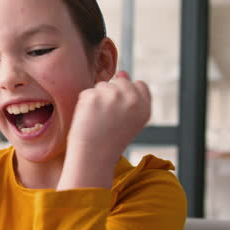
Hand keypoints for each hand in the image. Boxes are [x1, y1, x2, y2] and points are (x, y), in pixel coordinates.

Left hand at [59, 71, 150, 189]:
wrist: (93, 157)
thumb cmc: (110, 140)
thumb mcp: (129, 119)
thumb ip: (130, 96)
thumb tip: (122, 72)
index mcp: (145, 107)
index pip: (140, 85)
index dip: (128, 96)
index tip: (120, 111)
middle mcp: (132, 99)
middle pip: (120, 82)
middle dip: (111, 96)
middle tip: (107, 118)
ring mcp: (113, 96)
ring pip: (102, 85)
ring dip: (97, 99)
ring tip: (98, 120)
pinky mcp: (94, 96)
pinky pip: (87, 92)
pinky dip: (84, 104)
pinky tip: (88, 119)